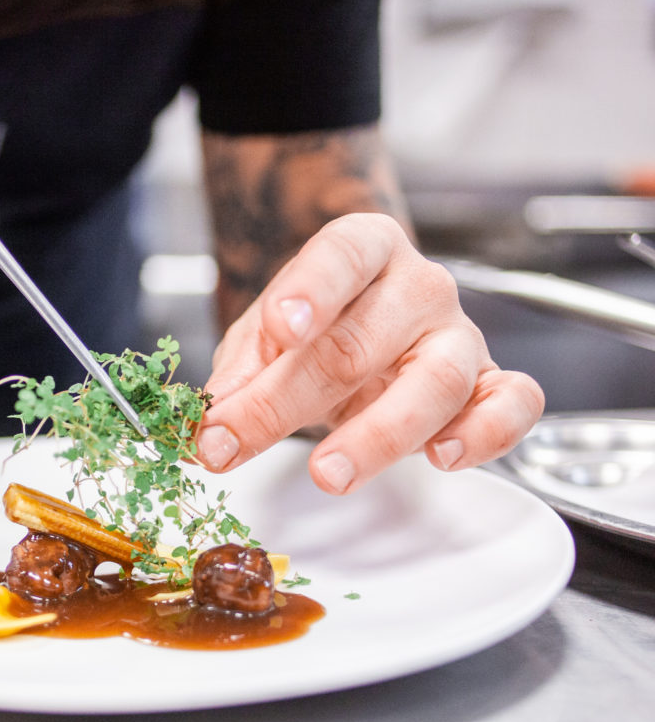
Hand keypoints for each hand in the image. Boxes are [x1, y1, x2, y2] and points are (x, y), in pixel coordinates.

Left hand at [195, 213, 543, 492]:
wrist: (365, 327)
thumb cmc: (316, 329)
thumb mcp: (263, 338)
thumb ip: (240, 377)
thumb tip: (210, 432)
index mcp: (362, 249)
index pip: (343, 254)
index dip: (312, 290)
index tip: (281, 328)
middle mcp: (418, 286)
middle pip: (362, 342)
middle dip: (287, 400)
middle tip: (233, 443)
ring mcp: (460, 334)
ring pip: (436, 381)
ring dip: (379, 435)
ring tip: (328, 472)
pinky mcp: (490, 382)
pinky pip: (511, 405)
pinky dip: (486, 434)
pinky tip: (442, 457)